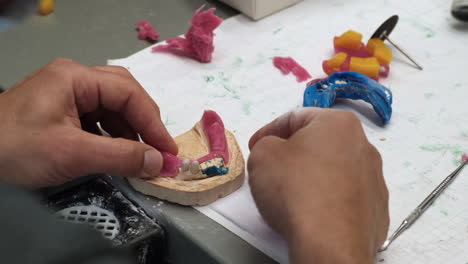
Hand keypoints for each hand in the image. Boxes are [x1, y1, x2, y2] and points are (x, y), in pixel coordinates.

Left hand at [0, 58, 177, 187]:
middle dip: (143, 122)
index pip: (129, 94)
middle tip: (157, 150)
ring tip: (139, 156)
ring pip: (112, 107)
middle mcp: (73, 79)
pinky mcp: (60, 111)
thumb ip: (120, 156)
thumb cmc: (13, 149)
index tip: (168, 151)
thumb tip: (159, 162)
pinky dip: (112, 136)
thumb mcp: (72, 153)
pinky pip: (97, 119)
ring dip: (129, 131)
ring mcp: (66, 94)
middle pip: (124, 94)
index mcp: (75, 77)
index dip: (153, 123)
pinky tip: (116, 153)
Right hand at [248, 108, 388, 263]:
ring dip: (311, 175)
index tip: (256, 145)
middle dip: (293, 153)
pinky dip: (327, 198)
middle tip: (272, 168)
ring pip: (333, 169)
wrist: (329, 242)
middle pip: (318, 143)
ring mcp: (374, 178)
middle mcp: (363, 146)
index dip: (268, 132)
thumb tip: (273, 151)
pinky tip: (311, 211)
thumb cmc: (296, 192)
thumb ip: (265, 143)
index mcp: (338, 123)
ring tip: (291, 194)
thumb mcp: (262, 155)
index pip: (294, 118)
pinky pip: (345, 195)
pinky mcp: (376, 208)